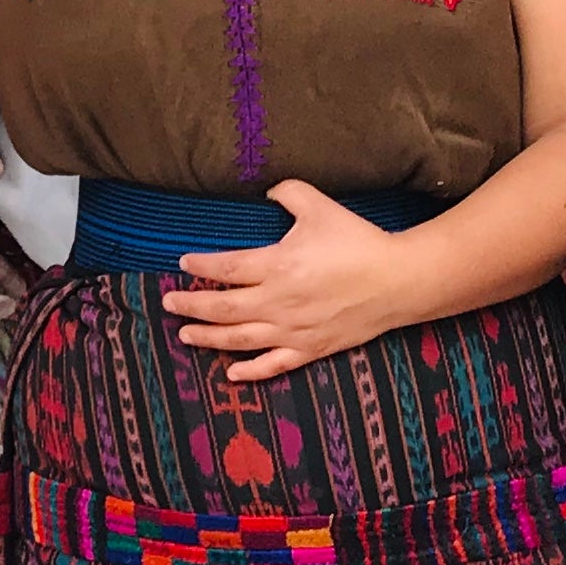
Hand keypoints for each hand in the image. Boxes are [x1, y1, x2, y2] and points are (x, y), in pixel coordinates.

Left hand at [162, 180, 414, 381]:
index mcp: (278, 265)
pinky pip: (273, 365)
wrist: (397, 281)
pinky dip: (249, 371)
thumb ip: (288, 193)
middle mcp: (278, 302)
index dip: (201, 268)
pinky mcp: (310, 349)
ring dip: (207, 339)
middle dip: (191, 307)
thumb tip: (266, 192)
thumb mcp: (321, 207)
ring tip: (184, 335)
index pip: (226, 269)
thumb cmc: (358, 242)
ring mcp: (292, 330)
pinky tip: (231, 372)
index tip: (184, 264)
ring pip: (239, 340)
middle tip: (169, 303)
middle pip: (223, 309)